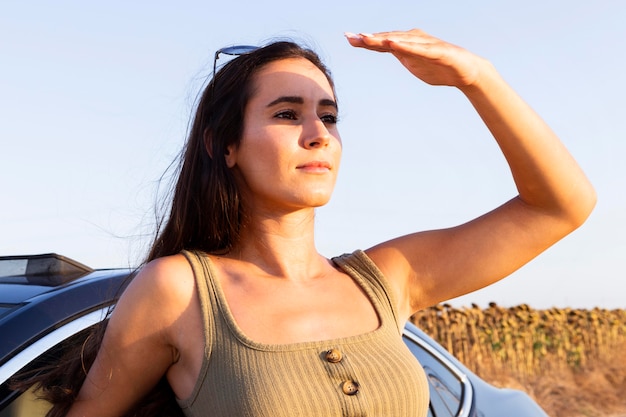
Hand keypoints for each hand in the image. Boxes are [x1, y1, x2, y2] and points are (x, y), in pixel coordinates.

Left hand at [345, 29, 485, 87]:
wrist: (466, 71)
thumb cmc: (439, 66)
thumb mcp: (413, 62)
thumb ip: (400, 55)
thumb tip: (385, 48)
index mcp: (407, 44)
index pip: (383, 42)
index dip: (366, 40)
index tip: (349, 38)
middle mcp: (415, 40)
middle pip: (388, 39)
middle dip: (369, 38)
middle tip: (351, 36)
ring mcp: (425, 45)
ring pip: (401, 41)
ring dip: (383, 39)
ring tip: (366, 38)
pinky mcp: (437, 51)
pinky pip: (419, 49)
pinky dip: (405, 46)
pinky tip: (393, 44)